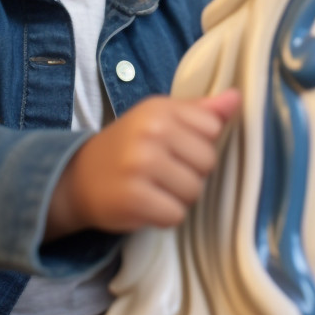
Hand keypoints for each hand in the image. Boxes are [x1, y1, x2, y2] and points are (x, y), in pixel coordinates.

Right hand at [45, 88, 240, 238]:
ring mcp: (140, 165)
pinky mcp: (134, 198)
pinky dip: (164, 216)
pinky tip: (147, 205)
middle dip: (191, 173)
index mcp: (159, 109)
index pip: (212, 127)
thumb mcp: (159, 119)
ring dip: (179, 197)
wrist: (78, 178)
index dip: (199, 142)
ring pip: (194, 191)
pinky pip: (175, 215)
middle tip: (163, 172)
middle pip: (207, 162)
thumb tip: (237, 99)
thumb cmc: (129, 147)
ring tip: (155, 188)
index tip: (177, 146)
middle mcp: (149, 132)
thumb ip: (199, 111)